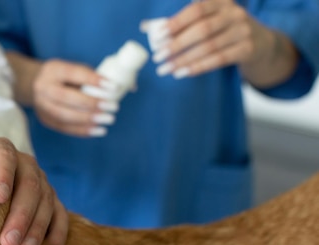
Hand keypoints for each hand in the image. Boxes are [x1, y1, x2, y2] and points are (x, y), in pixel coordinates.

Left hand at [0, 122, 68, 244]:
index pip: (4, 154)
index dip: (3, 173)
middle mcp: (25, 163)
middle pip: (30, 184)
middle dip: (20, 215)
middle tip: (7, 242)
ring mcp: (42, 182)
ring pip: (46, 203)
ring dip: (37, 229)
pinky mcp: (53, 201)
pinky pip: (61, 216)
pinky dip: (57, 234)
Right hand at [7, 52, 118, 137]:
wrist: (35, 85)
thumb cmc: (64, 77)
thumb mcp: (74, 69)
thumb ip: (97, 76)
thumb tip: (130, 86)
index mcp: (53, 69)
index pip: (74, 74)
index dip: (93, 80)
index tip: (113, 87)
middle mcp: (43, 87)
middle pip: (67, 98)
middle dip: (92, 104)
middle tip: (113, 107)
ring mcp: (41, 105)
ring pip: (64, 115)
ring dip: (88, 120)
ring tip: (108, 120)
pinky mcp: (45, 119)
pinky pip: (64, 128)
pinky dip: (82, 130)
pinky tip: (98, 130)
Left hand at [144, 0, 297, 85]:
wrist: (261, 43)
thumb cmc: (223, 30)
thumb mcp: (208, 20)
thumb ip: (181, 23)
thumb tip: (147, 28)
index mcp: (221, 1)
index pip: (196, 9)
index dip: (176, 22)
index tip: (157, 36)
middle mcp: (234, 13)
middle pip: (202, 29)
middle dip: (177, 44)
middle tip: (158, 56)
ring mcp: (243, 30)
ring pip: (209, 46)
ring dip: (184, 60)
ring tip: (165, 69)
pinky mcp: (247, 48)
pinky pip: (219, 59)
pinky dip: (199, 67)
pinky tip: (182, 73)